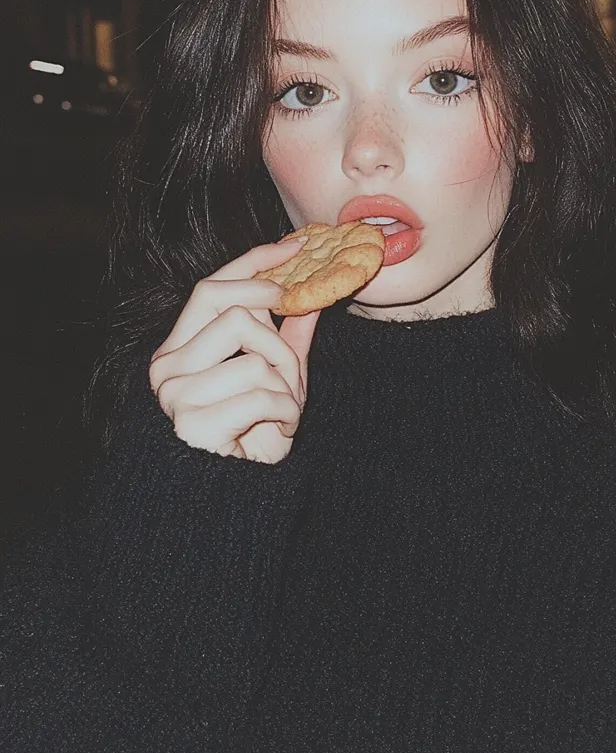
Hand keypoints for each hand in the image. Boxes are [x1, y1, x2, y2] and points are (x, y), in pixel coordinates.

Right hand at [148, 238, 320, 463]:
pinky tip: (277, 432)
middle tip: (292, 365)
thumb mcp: (274, 382)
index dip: (253, 262)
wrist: (230, 504)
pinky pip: (263, 393)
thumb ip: (288, 339)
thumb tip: (311, 296)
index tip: (294, 247)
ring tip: (283, 413)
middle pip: (229, 309)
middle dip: (275, 334)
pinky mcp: (192, 422)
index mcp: (179, 351)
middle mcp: (167, 368)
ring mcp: (175, 395)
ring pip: (254, 354)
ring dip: (286, 384)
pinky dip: (286, 413)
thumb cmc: (249, 441)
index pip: (210, 289)